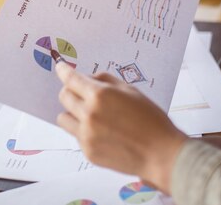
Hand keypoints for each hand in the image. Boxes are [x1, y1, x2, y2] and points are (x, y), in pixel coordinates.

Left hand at [56, 62, 186, 193]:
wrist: (160, 153)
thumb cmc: (150, 120)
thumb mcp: (131, 90)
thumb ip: (106, 81)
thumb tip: (88, 78)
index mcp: (100, 95)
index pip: (72, 79)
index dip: (63, 71)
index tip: (60, 67)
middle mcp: (89, 114)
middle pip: (63, 97)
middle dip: (70, 91)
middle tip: (82, 93)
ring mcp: (86, 135)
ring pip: (63, 118)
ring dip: (72, 113)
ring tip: (91, 116)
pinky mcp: (88, 152)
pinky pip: (76, 135)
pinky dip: (84, 131)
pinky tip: (103, 133)